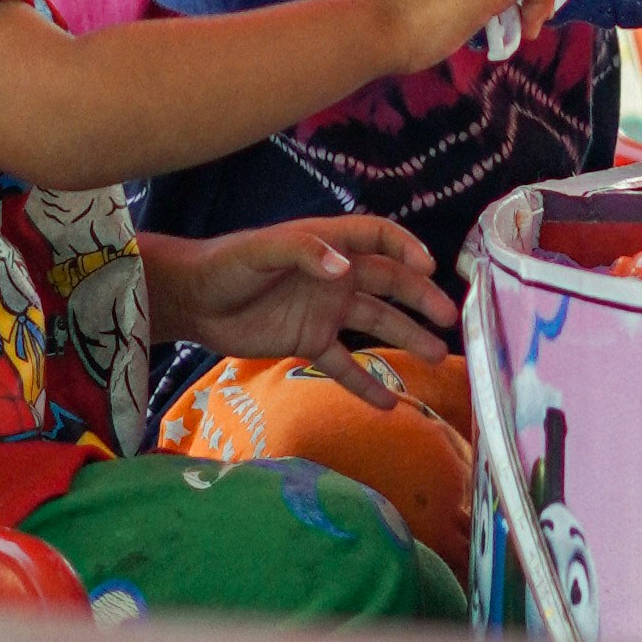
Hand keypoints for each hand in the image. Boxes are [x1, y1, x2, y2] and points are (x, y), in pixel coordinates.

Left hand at [141, 211, 450, 368]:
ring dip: (406, 338)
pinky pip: (345, 364)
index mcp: (328, 244)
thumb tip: (345, 269)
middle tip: (448, 318)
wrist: (193, 301)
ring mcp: (325, 310)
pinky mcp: (309, 341)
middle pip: (389, 282)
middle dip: (420, 298)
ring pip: (376, 323)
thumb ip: (304, 252)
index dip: (405, 247)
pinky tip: (389, 404)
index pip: (378, 237)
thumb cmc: (227, 264)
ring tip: (437, 356)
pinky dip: (366, 382)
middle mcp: (335, 275)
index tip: (428, 267)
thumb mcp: (262, 251)